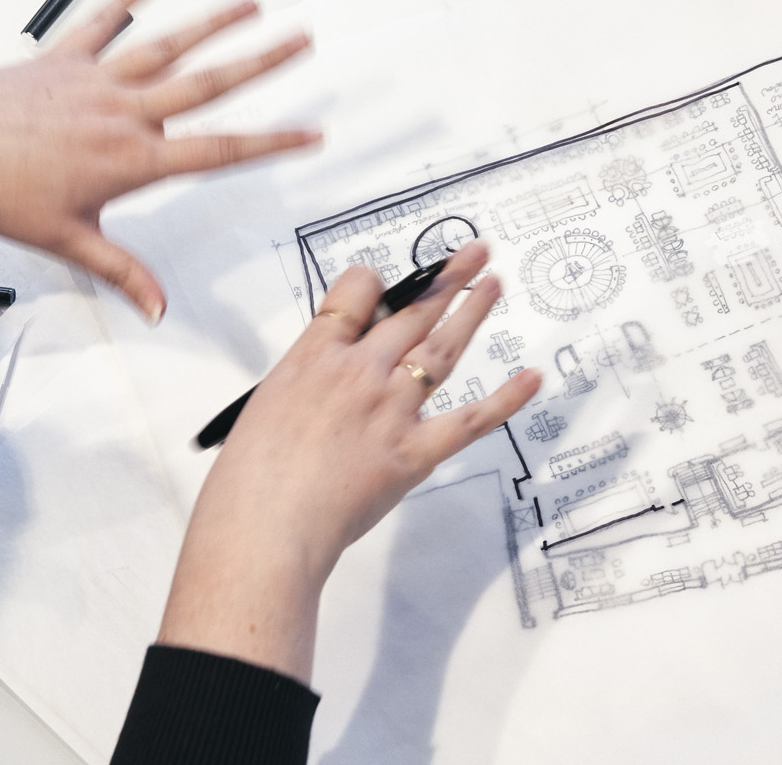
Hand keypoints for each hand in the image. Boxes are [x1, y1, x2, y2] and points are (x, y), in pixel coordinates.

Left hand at [0, 0, 316, 318]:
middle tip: (302, 40)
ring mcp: (95, 80)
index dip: (273, 143)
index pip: (220, 151)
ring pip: (167, 46)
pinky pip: (102, 22)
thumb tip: (157, 306)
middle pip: (209, 83)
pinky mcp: (62, 58)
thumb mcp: (67, 241)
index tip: (311, 134)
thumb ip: (122, 271)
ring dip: (213, 22)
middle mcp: (122, 112)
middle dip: (263, 61)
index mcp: (132, 160)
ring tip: (250, 2)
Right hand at [156, 241, 541, 681]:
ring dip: (472, 312)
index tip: (382, 285)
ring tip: (494, 283)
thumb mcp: (264, 405)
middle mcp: (359, 372)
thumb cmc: (250, 480)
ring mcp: (392, 408)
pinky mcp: (416, 450)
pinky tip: (531, 377)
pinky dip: (506, 399)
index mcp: (314, 357)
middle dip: (446, 277)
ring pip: (441, 348)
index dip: (372, 282)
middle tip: (475, 252)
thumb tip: (329, 373)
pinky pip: (471, 419)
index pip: (355, 293)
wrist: (265, 528)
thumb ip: (307, 381)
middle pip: (410, 311)